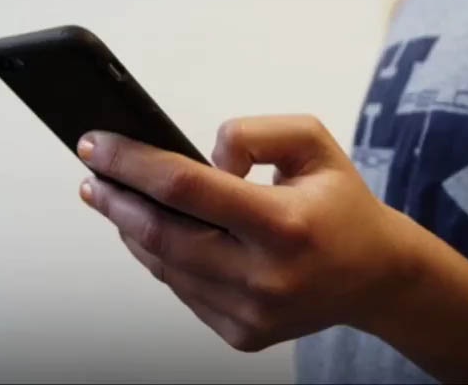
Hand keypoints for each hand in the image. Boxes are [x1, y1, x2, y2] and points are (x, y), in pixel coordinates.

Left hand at [76, 115, 418, 351]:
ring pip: (165, 266)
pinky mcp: (242, 334)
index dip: (131, 162)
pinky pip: (182, 290)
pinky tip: (153, 232)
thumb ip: (253, 133)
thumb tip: (201, 159)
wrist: (375, 275)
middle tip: (91, 174)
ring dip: (131, 228)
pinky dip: (161, 257)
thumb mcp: (312, 142)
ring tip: (114, 197)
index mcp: (285, 225)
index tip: (96, 144)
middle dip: (115, 199)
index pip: (185, 188)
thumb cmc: (341, 203)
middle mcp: (266, 277)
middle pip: (161, 235)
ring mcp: (251, 313)